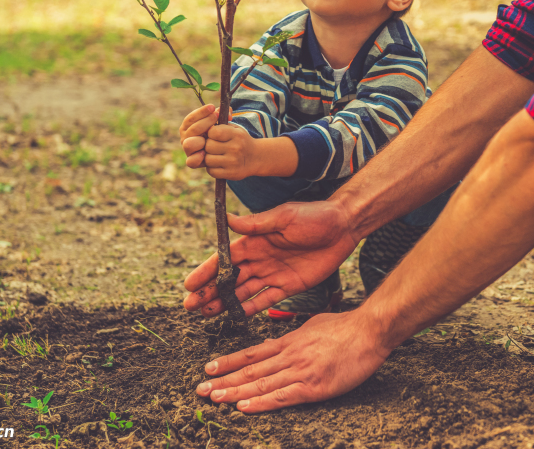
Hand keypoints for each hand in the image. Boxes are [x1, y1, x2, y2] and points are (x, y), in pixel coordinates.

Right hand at [179, 104, 217, 168]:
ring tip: (209, 136)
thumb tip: (228, 110)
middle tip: (216, 116)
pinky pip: (191, 161)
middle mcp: (186, 138)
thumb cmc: (217, 134)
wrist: (219, 151)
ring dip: (199, 140)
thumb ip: (221, 116)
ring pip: (188, 144)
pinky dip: (197, 158)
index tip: (212, 107)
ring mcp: (188, 150)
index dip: (201, 112)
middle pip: (192, 129)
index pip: (191, 118)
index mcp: (188, 127)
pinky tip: (204, 153)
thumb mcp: (218, 123)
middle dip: (205, 122)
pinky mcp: (192, 161)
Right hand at [183, 199, 357, 316]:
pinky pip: (266, 300)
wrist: (343, 227)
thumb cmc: (314, 216)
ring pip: (243, 291)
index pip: (225, 258)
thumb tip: (227, 219)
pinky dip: (250, 309)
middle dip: (209, 291)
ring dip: (224, 302)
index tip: (189, 284)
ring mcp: (273, 273)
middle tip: (190, 306)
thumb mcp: (284, 217)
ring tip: (205, 314)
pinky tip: (234, 317)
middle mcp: (260, 258)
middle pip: (229, 278)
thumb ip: (256, 224)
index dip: (206, 271)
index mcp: (255, 240)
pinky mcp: (289, 286)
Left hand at [195, 310, 390, 411]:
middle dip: (223, 380)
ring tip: (213, 398)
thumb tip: (274, 344)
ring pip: (260, 384)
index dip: (229, 362)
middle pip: (250, 371)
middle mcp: (289, 355)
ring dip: (234, 392)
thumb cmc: (346, 328)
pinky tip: (244, 407)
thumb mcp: (312, 326)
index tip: (209, 368)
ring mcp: (300, 371)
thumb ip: (293, 337)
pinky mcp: (313, 386)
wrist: (369, 331)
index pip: (252, 354)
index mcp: (289, 342)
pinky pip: (282, 396)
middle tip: (200, 389)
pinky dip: (261, 403)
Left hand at [202, 123, 258, 180]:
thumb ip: (220, 125)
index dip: (210, 134)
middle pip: (208, 146)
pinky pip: (211, 171)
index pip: (213, 132)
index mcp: (236, 135)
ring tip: (216, 156)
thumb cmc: (240, 141)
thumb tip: (204, 126)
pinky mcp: (231, 174)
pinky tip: (218, 164)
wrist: (256, 158)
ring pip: (208, 159)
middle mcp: (235, 148)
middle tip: (214, 147)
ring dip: (209, 158)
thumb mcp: (235, 129)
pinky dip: (212, 168)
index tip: (214, 136)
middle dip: (208, 146)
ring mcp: (233, 162)